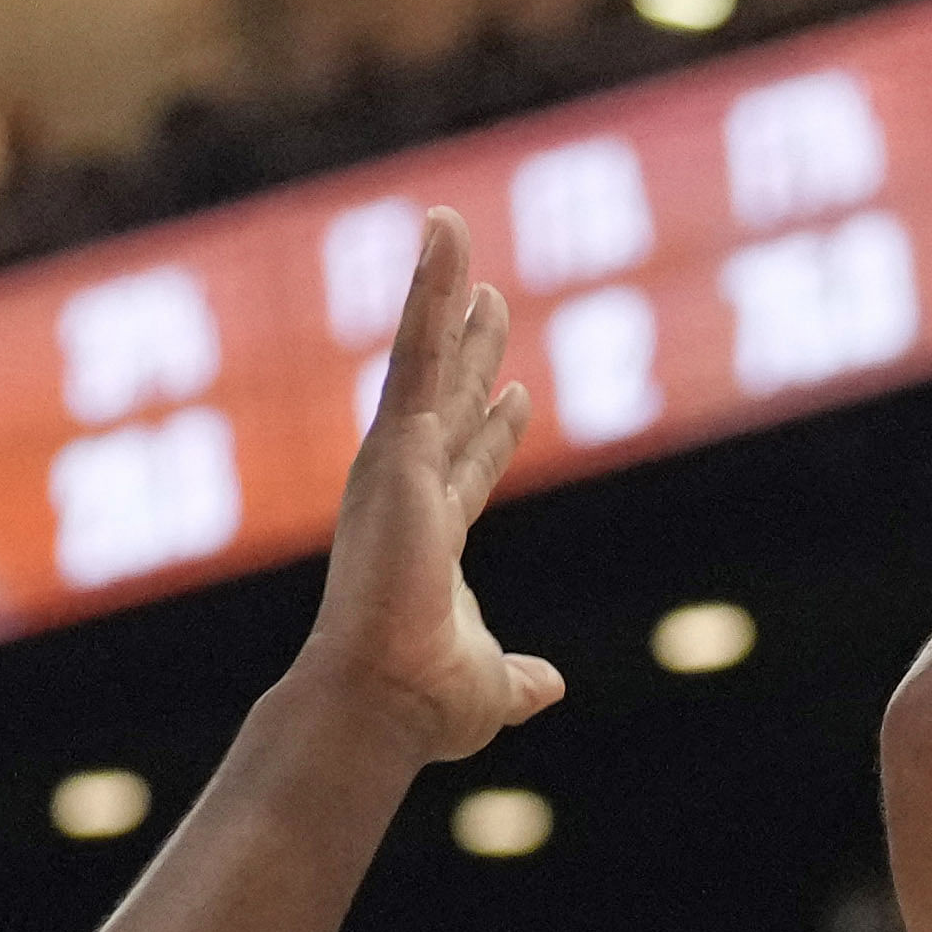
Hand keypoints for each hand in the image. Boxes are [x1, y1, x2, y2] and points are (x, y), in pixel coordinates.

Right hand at [297, 210, 565, 765]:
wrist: (385, 696)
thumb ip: (518, 681)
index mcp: (431, 538)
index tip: (518, 395)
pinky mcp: (395, 442)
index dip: (495, 434)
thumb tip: (547, 688)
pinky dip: (431, 289)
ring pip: (424, 355)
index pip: (469, 470)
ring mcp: (398, 461)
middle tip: (492, 297)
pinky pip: (417, 346)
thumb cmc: (424, 704)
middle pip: (450, 400)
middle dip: (471, 348)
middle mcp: (408, 491)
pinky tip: (446, 237)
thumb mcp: (491, 687)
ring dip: (441, 290)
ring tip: (453, 227)